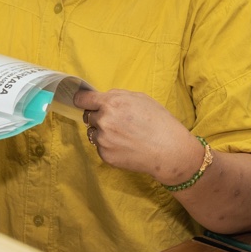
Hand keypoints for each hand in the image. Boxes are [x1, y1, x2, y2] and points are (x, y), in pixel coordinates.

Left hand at [73, 89, 202, 185]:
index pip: (82, 99)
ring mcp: (103, 139)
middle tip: (116, 122)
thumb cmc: (159, 122)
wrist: (169, 150)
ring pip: (93, 132)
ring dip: (103, 132)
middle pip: (89, 116)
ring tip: (123, 135)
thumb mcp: (140, 98)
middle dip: (99, 117)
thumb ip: (118, 96)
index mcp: (111, 103)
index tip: (82, 101)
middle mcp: (103, 120)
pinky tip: (125, 146)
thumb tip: (103, 98)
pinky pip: (100, 147)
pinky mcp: (105, 155)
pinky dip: (109, 146)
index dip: (82, 100)